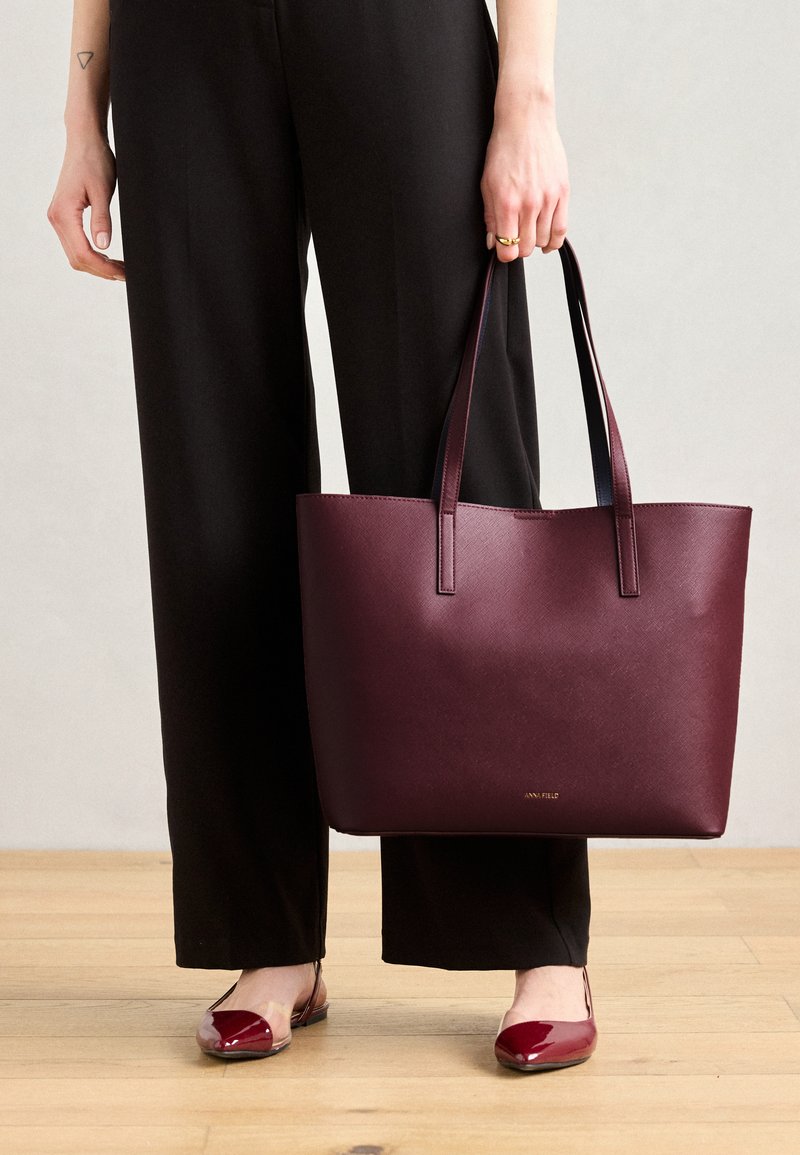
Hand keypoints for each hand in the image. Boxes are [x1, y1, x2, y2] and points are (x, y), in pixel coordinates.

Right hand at [47, 132, 125, 280]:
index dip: (104, 267)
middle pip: (77, 259)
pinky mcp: (64, 216)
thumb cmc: (94, 161)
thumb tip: (103, 247)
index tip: (123, 273)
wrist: (84, 141)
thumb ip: (102, 220)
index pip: (83, 253)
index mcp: (64, 213)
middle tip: (125, 274)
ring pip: (75, 254)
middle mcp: (56, 218)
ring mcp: (58, 217)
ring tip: (119, 268)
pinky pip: (75, 244)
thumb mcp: (102, 191)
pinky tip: (107, 256)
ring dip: (96, 265)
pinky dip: (91, 254)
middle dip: (101, 270)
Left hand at [480, 103, 569, 261]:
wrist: (527, 122)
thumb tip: (492, 242)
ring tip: (529, 233)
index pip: (508, 249)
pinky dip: (554, 240)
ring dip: (535, 242)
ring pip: (544, 240)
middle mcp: (529, 204)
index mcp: (508, 203)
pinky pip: (561, 229)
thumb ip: (490, 216)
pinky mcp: (562, 193)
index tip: (503, 250)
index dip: (504, 255)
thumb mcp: (487, 184)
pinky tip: (547, 241)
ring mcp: (548, 199)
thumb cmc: (504, 150)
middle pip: (527, 247)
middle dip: (519, 248)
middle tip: (515, 238)